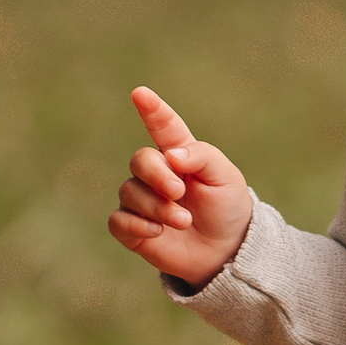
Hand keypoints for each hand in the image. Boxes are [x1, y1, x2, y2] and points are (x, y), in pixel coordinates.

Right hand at [109, 85, 253, 288]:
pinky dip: (136, 226)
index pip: (163, 126)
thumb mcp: (226, 177)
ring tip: (183, 220)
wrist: (226, 251)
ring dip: (157, 207)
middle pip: (140, 159)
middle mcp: (157, 173)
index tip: (140, 93)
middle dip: (157, 175)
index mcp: (181, 154)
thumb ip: (201, 157)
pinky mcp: (133, 227)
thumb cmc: (227, 207)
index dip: (152, 109)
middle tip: (179, 192)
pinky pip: (118, 220)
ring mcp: (142, 199)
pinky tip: (157, 232)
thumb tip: (171, 156)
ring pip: (130, 192)